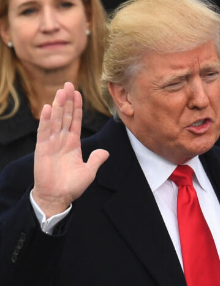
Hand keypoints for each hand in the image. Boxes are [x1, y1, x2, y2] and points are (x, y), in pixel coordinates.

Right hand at [32, 82, 108, 216]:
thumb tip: (106, 152)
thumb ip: (96, 160)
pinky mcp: (42, 149)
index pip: (75, 121)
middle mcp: (62, 140)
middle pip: (65, 116)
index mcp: (73, 144)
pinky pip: (44, 132)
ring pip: (56, 120)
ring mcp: (51, 143)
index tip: (78, 93)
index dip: (77, 107)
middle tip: (69, 83)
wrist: (57, 197)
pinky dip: (46, 120)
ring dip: (58, 105)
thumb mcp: (89, 172)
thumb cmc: (72, 186)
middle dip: (68, 100)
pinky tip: (48, 108)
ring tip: (61, 91)